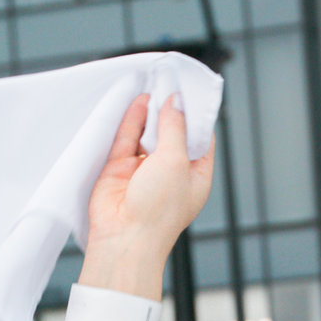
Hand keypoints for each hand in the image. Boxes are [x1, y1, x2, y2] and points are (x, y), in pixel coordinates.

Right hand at [84, 94, 214, 263]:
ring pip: (148, 133)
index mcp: (195, 175)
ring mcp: (145, 170)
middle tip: (172, 81)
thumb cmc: (159, 210)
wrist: (124, 238)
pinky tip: (140, 100)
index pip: (201, 140)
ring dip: (152, 112)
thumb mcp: (176, 161)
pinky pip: (127, 138)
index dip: (196, 116)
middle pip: (173, 133)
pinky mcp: (120, 168)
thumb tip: (176, 102)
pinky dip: (133, 119)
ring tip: (156, 84)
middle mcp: (171, 172)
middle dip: (172, 110)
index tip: (192, 92)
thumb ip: (174, 128)